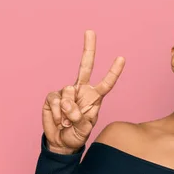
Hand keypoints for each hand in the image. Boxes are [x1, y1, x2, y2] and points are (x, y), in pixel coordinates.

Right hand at [42, 30, 125, 153]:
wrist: (61, 143)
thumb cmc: (77, 135)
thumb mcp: (84, 130)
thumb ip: (79, 117)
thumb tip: (67, 102)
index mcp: (94, 98)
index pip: (106, 83)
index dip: (113, 72)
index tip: (121, 58)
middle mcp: (81, 90)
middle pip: (85, 66)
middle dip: (88, 48)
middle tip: (90, 31)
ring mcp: (66, 92)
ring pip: (68, 92)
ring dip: (68, 111)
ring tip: (68, 122)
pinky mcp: (52, 97)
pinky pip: (55, 100)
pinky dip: (57, 113)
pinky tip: (59, 120)